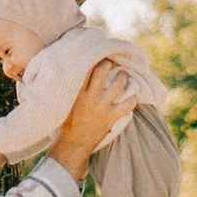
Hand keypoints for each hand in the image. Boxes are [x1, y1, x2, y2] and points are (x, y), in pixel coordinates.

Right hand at [51, 56, 131, 182]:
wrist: (73, 142)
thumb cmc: (66, 120)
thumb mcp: (64, 100)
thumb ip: (69, 86)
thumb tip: (70, 69)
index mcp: (76, 90)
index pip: (87, 67)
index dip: (94, 58)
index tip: (97, 54)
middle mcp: (90, 95)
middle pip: (103, 70)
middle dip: (109, 63)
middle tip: (112, 62)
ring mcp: (102, 106)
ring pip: (118, 85)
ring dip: (123, 77)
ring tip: (124, 74)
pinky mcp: (111, 116)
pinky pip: (128, 105)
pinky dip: (132, 99)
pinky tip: (132, 95)